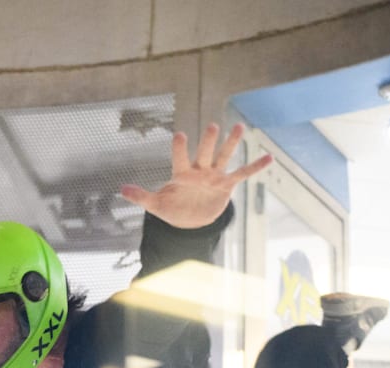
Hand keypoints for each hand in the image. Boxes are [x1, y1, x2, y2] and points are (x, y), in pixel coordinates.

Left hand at [120, 122, 271, 228]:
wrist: (189, 220)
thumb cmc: (172, 208)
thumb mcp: (155, 205)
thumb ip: (141, 196)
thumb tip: (120, 189)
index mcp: (181, 174)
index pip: (180, 158)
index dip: (179, 148)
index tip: (180, 135)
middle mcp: (199, 171)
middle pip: (204, 153)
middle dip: (208, 142)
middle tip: (212, 126)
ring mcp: (214, 176)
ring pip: (223, 156)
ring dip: (230, 144)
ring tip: (239, 126)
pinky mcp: (226, 185)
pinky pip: (242, 174)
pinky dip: (255, 166)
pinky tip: (269, 157)